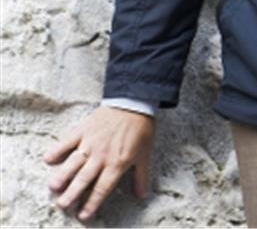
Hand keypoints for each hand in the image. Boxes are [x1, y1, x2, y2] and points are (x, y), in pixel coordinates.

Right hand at [44, 106, 154, 220]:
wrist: (134, 102)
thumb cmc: (141, 129)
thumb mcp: (145, 154)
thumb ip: (141, 176)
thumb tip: (142, 195)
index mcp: (118, 163)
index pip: (103, 187)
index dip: (93, 202)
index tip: (83, 215)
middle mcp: (102, 155)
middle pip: (84, 178)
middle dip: (73, 194)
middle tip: (62, 206)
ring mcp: (90, 142)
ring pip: (74, 163)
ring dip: (63, 176)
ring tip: (53, 188)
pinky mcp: (83, 129)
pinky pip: (68, 141)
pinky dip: (57, 149)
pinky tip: (48, 159)